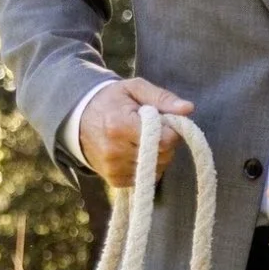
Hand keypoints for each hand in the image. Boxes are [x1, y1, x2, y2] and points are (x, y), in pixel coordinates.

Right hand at [79, 78, 193, 186]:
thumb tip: (188, 109)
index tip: (164, 122)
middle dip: (165, 144)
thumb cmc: (112, 101)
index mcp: (120, 126)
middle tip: (152, 130)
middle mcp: (115, 151)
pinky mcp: (114, 180)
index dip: (171, 131)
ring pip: (157, 170)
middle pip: (163, 156)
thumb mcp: (135, 89)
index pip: (164, 140)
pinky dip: (148, 168)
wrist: (79, 119)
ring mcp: (113, 168)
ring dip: (158, 157)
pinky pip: (146, 179)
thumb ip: (162, 98)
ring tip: (142, 140)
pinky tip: (136, 153)